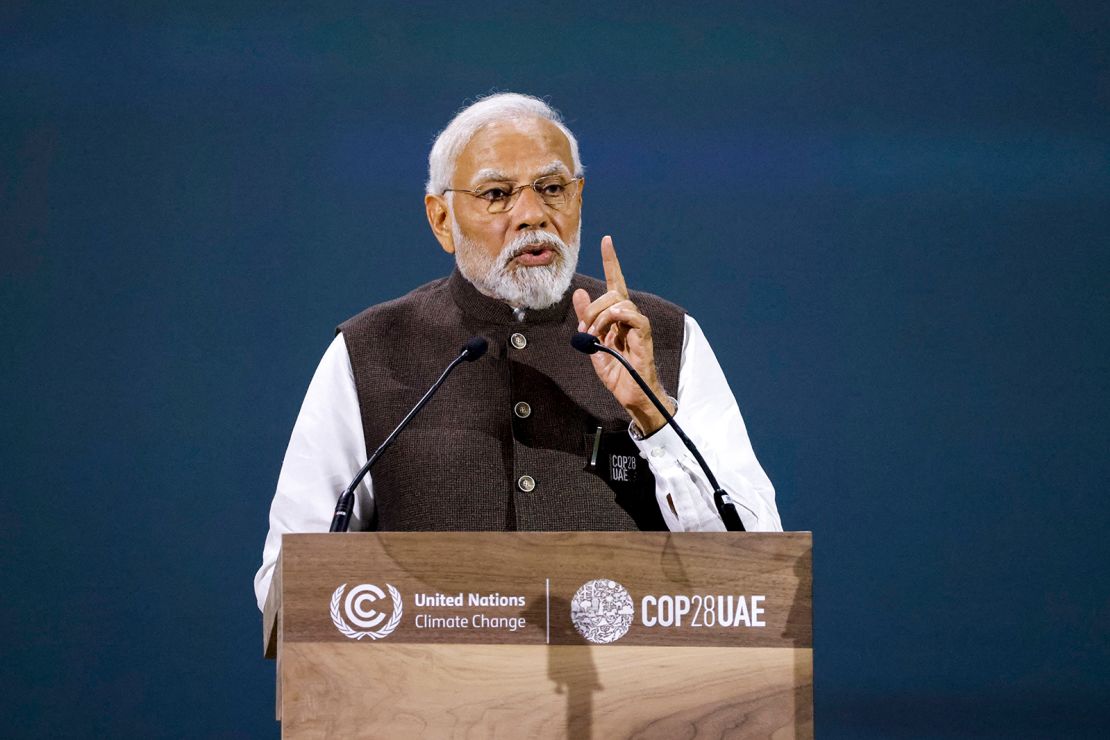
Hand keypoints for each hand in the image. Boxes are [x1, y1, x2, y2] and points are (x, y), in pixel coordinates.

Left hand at [572, 235, 674, 434]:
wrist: (632, 395)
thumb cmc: (617, 372)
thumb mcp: (592, 344)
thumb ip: (585, 319)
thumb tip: (578, 292)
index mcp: (617, 317)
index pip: (615, 282)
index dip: (611, 261)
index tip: (607, 240)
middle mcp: (630, 317)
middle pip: (611, 293)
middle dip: (591, 308)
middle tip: (583, 331)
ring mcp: (638, 326)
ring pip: (620, 302)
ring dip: (600, 317)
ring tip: (595, 337)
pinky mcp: (644, 336)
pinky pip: (632, 315)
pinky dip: (615, 319)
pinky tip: (607, 334)